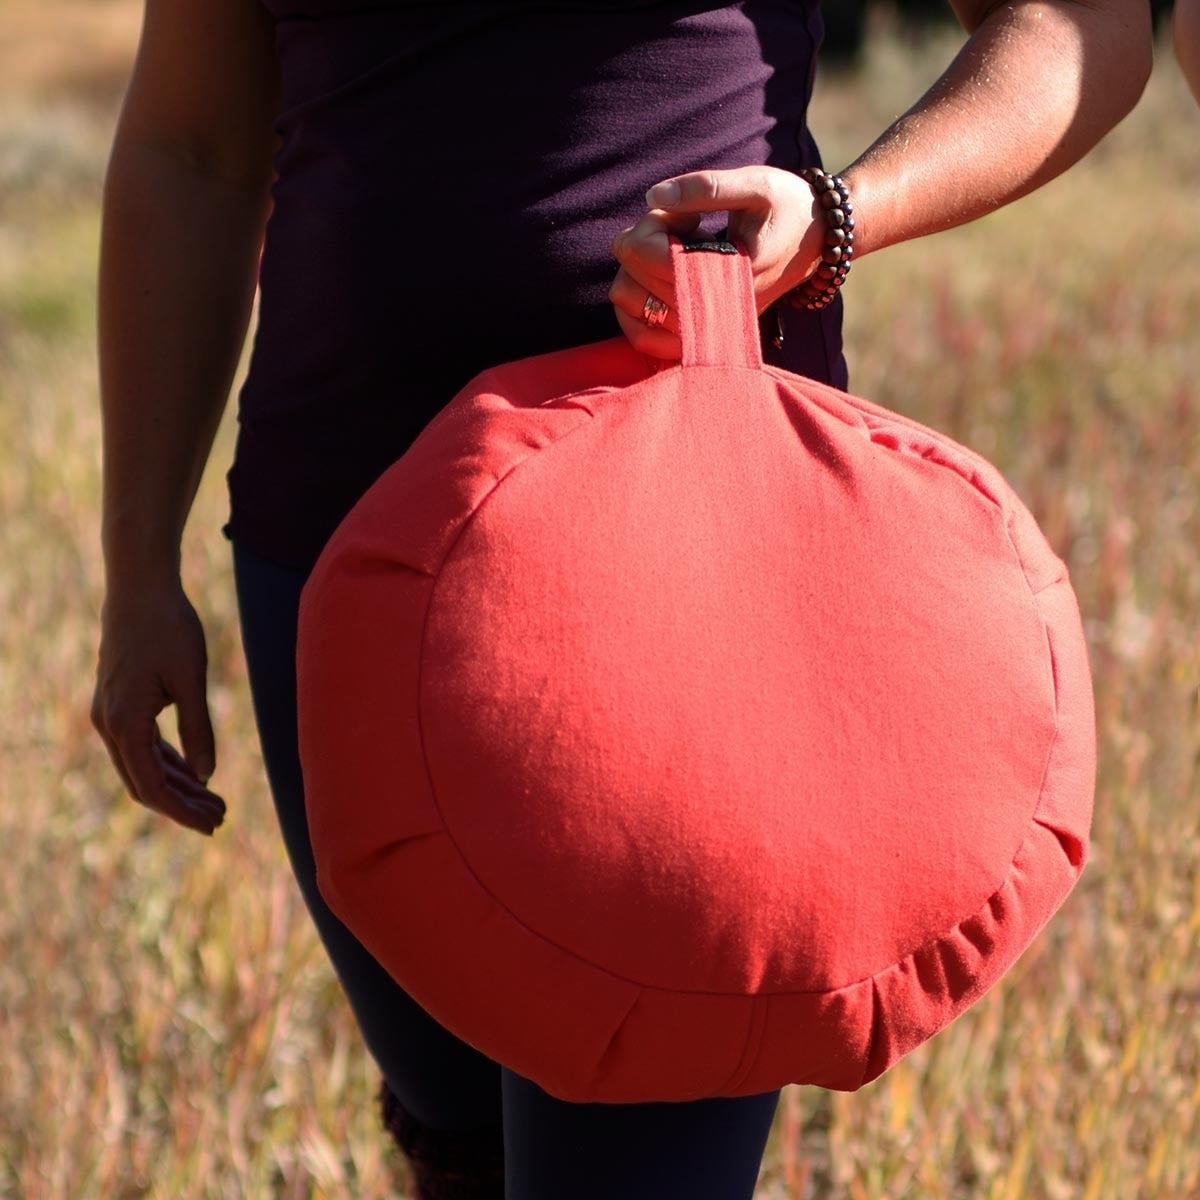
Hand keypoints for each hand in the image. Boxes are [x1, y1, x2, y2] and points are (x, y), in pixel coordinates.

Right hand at [91, 579, 225, 834]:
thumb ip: (198, 729)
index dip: (183, 811)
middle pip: (144, 783)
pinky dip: (168, 762)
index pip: (152, 786)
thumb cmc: (169, 628)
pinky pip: (142, 745)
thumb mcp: (191, 680)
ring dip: (178, 786)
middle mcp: (108, 723)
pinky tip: (195, 774)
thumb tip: (207, 776)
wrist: (140, 588)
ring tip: (215, 802)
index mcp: (124, 723)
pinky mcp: (119, 703)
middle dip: (183, 805)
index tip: (214, 824)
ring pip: (143, 766)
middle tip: (221, 818)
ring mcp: (110, 714)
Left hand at [610, 166, 824, 357]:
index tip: (684, 213)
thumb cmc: (787, 209)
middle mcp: (713, 312)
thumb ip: (706, 188)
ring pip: (627, 304)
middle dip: (643, 241)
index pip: (650, 256)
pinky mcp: (699, 339)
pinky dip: (635, 306)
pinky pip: (642, 336)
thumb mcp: (757, 185)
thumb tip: (652, 196)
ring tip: (671, 252)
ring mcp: (704, 331)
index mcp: (728, 273)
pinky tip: (657, 278)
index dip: (652, 224)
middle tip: (678, 227)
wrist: (816, 244)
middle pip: (630, 279)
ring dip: (636, 270)